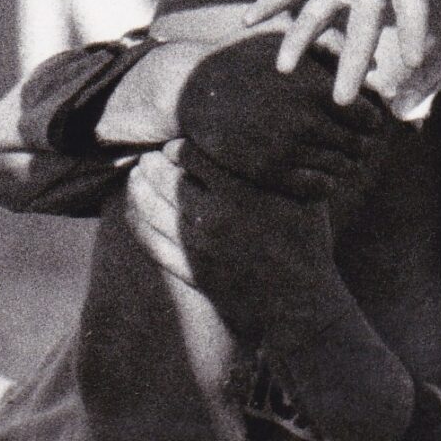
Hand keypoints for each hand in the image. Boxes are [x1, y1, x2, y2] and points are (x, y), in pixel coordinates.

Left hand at [124, 142, 341, 343]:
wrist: (300, 305)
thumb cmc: (307, 245)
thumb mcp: (304, 198)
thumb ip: (279, 166)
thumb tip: (264, 135)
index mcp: (241, 194)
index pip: (190, 155)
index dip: (177, 147)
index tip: (175, 146)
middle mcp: (214, 217)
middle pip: (164, 178)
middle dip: (152, 165)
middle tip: (149, 159)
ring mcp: (198, 247)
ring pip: (150, 208)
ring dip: (138, 189)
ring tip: (136, 178)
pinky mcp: (189, 271)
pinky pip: (150, 242)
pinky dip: (136, 223)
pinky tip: (133, 212)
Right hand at [170, 33, 383, 202]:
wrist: (191, 88)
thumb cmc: (241, 58)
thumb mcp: (283, 41)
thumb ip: (327, 47)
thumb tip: (370, 63)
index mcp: (315, 87)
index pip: (369, 118)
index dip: (371, 121)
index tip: (365, 123)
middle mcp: (305, 119)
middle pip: (358, 146)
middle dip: (361, 145)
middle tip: (357, 145)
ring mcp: (286, 148)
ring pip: (340, 168)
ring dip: (345, 166)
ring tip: (340, 160)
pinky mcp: (267, 171)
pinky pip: (316, 188)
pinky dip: (326, 184)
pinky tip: (321, 175)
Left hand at [245, 0, 440, 104]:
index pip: (411, 5)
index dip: (413, 31)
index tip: (414, 61)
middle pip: (361, 30)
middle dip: (352, 63)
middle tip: (344, 100)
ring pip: (316, 19)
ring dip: (299, 42)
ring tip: (282, 68)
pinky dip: (268, 5)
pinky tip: (248, 20)